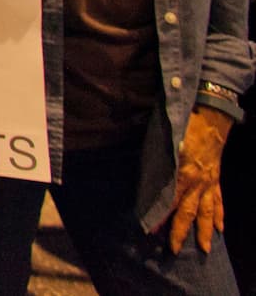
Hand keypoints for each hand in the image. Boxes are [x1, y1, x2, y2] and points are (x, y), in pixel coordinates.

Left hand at [165, 104, 231, 253]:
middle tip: (173, 249)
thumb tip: (147, 180)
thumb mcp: (165, 143)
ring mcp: (210, 182)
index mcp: (184, 173)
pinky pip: (219, 201)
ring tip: (204, 248)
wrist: (212, 116)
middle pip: (189, 212)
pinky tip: (220, 228)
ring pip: (208, 212)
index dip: (161, 216)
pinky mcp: (216, 178)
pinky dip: (220, 216)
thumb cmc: (184, 126)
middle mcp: (199, 182)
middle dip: (180, 231)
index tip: (151, 230)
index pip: (170, 201)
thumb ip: (158, 163)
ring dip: (205, 231)